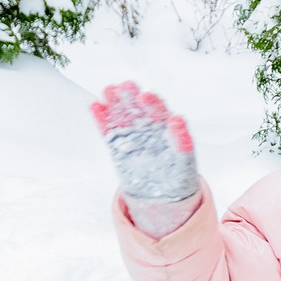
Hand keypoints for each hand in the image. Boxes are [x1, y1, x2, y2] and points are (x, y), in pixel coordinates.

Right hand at [94, 80, 198, 201]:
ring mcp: (130, 135)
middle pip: (138, 108)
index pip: (158, 111)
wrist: (162, 194)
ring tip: (108, 90)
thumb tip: (178, 119)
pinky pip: (108, 130)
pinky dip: (101, 118)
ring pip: (121, 115)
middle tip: (126, 86)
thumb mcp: (184, 157)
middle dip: (132, 96)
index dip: (152, 103)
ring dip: (115, 101)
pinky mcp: (116, 145)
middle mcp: (146, 127)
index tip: (146, 96)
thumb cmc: (178, 173)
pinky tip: (95, 105)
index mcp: (164, 126)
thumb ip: (182, 139)